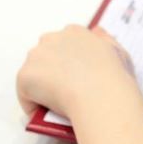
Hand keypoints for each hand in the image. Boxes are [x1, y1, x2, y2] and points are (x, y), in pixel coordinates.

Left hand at [16, 25, 137, 119]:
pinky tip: (48, 112)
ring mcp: (36, 56)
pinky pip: (25, 94)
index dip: (69, 61)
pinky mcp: (25, 76)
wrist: (102, 96)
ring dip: (42, 86)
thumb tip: (96, 31)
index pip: (64, 43)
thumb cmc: (114, 77)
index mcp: (75, 32)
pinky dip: (34, 104)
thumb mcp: (118, 52)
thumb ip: (105, 40)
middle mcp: (52, 38)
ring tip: (58, 102)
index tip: (76, 75)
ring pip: (34, 73)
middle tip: (66, 90)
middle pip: (45, 55)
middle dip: (52, 70)